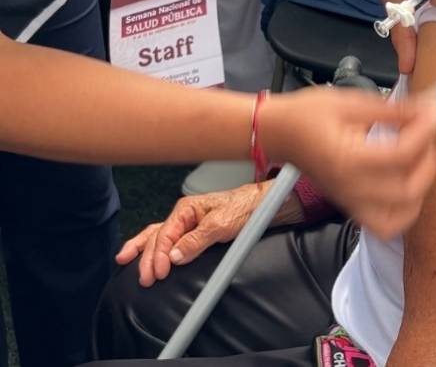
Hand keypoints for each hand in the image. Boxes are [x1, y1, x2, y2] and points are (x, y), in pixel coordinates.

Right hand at [115, 181, 303, 286]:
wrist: (263, 205)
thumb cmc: (245, 208)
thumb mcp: (221, 224)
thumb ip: (197, 240)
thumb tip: (176, 256)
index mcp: (186, 209)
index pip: (165, 235)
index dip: (160, 256)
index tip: (159, 273)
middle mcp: (184, 215)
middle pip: (158, 237)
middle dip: (148, 259)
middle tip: (145, 279)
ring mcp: (188, 223)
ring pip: (158, 236)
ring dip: (143, 250)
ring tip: (125, 260)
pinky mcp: (195, 232)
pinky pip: (169, 239)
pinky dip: (154, 246)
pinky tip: (144, 252)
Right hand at [262, 86, 435, 239]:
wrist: (278, 133)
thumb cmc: (308, 114)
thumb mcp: (352, 102)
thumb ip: (393, 110)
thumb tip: (428, 108)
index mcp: (348, 159)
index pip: (402, 154)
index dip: (425, 131)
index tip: (434, 113)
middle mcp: (351, 188)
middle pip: (407, 190)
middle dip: (428, 161)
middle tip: (428, 136)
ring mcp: (351, 202)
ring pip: (400, 217)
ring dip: (420, 191)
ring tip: (419, 162)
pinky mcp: (352, 207)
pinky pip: (386, 224)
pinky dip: (405, 211)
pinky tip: (408, 184)